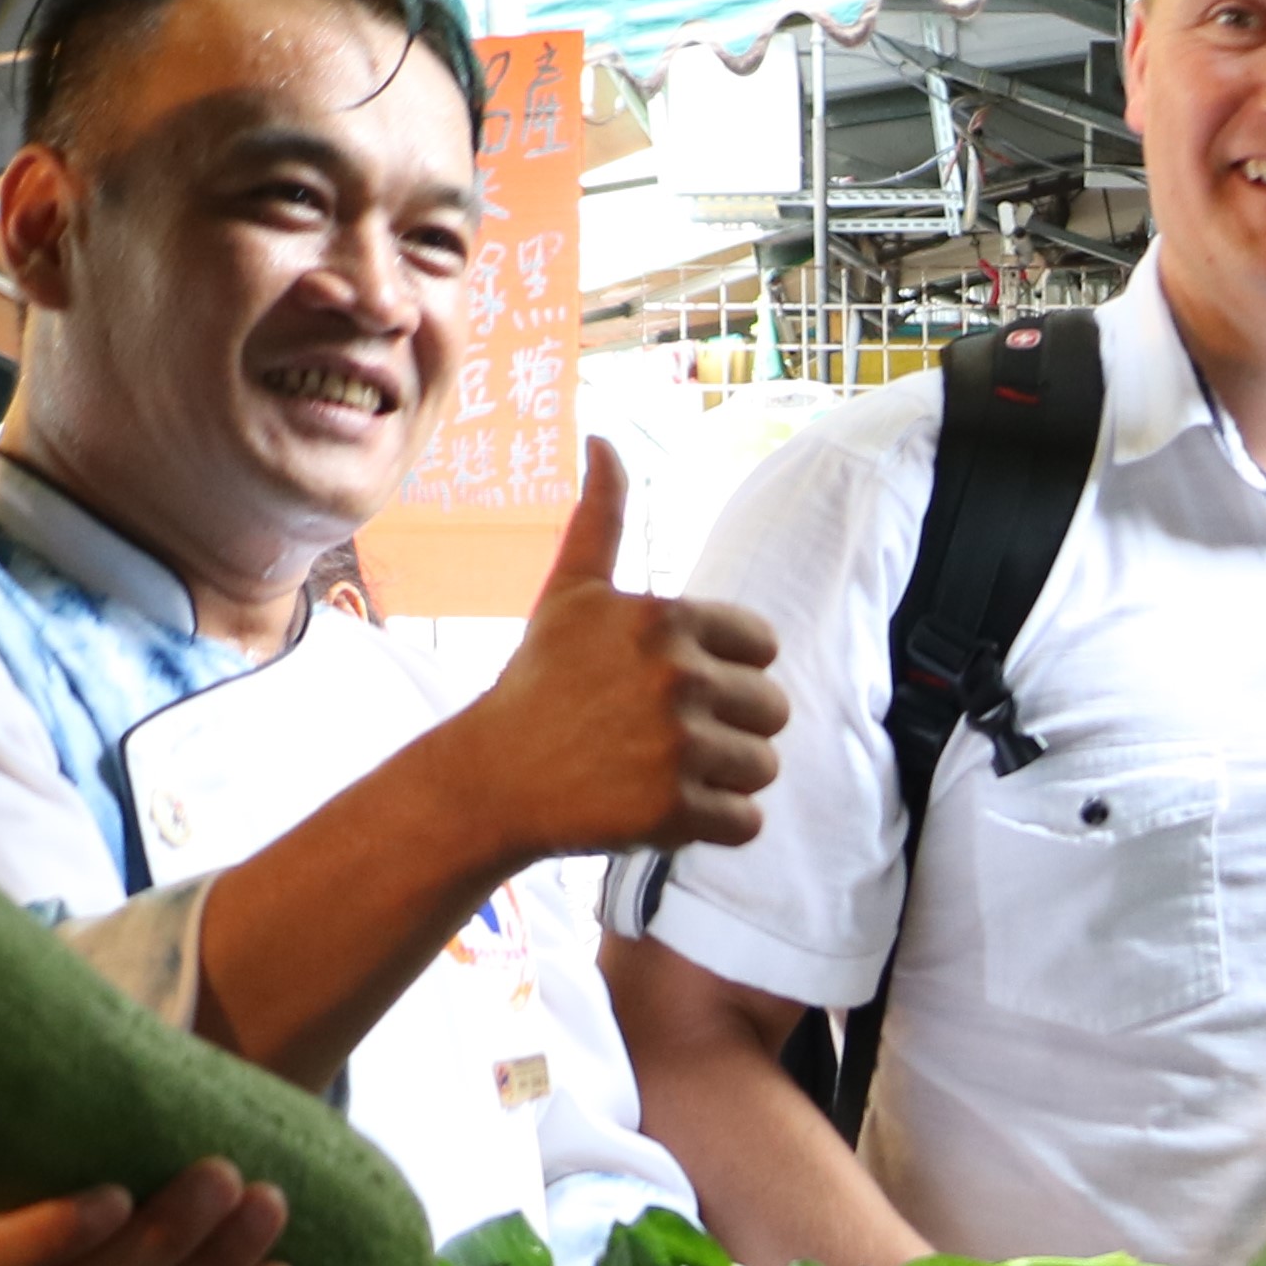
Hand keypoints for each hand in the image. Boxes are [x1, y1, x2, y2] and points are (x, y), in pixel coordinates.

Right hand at [473, 441, 787, 858]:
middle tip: (661, 736)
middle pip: (772, 710)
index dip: (725, 672)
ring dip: (722, 778)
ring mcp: (678, 746)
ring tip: (658, 771)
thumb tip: (603, 440)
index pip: (763, 648)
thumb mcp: (571, 593)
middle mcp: (678, 676)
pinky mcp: (675, 811)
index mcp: (667, 619)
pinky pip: (746, 822)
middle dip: (729, 727)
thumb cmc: (541, 682)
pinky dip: (712, 825)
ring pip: (763, 767)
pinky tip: (658, 807)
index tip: (671, 687)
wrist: (493, 777)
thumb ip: (601, 517)